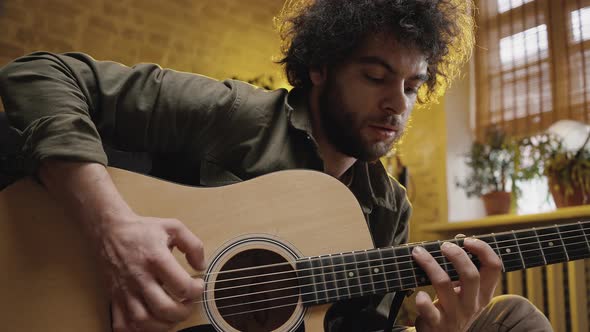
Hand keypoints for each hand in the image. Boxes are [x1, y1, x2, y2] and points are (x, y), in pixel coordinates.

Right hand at [96, 213, 205, 331]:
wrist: (110, 230)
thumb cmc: (143, 230)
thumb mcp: (174, 227)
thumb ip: (193, 245)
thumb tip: (201, 267)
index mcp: (156, 258)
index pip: (181, 286)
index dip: (196, 290)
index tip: (198, 285)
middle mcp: (139, 277)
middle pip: (164, 308)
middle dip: (183, 312)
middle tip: (188, 303)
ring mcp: (125, 290)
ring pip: (144, 321)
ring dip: (164, 325)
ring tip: (173, 314)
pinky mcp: (115, 298)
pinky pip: (123, 324)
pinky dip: (138, 330)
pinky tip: (151, 322)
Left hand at [411, 237, 501, 331]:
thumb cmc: (454, 306)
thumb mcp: (465, 291)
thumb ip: (463, 268)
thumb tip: (458, 240)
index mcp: (483, 294)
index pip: (494, 267)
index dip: (483, 250)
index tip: (468, 240)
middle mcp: (472, 304)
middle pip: (471, 275)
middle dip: (457, 256)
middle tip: (443, 246)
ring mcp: (455, 314)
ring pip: (445, 284)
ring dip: (430, 265)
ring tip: (418, 253)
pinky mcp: (437, 323)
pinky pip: (430, 311)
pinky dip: (423, 301)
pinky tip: (419, 294)